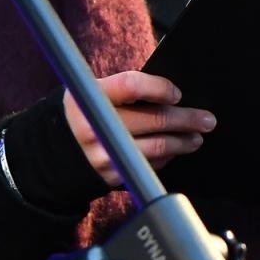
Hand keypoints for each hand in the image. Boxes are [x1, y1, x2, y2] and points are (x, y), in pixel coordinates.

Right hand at [63, 71, 215, 186]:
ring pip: (158, 146)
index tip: (177, 94)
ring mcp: (105, 153)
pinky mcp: (112, 174)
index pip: (133, 85)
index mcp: (91, 95)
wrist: (52, 153)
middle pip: (154, 119)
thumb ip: (126, 90)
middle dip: (187, 119)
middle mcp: (96, 125)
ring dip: (184, 142)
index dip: (160, 88)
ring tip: (196, 137)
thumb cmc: (85, 114)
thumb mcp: (93, 93)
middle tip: (206, 119)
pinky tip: (173, 151)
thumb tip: (172, 95)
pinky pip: (149, 165)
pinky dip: (165, 157)